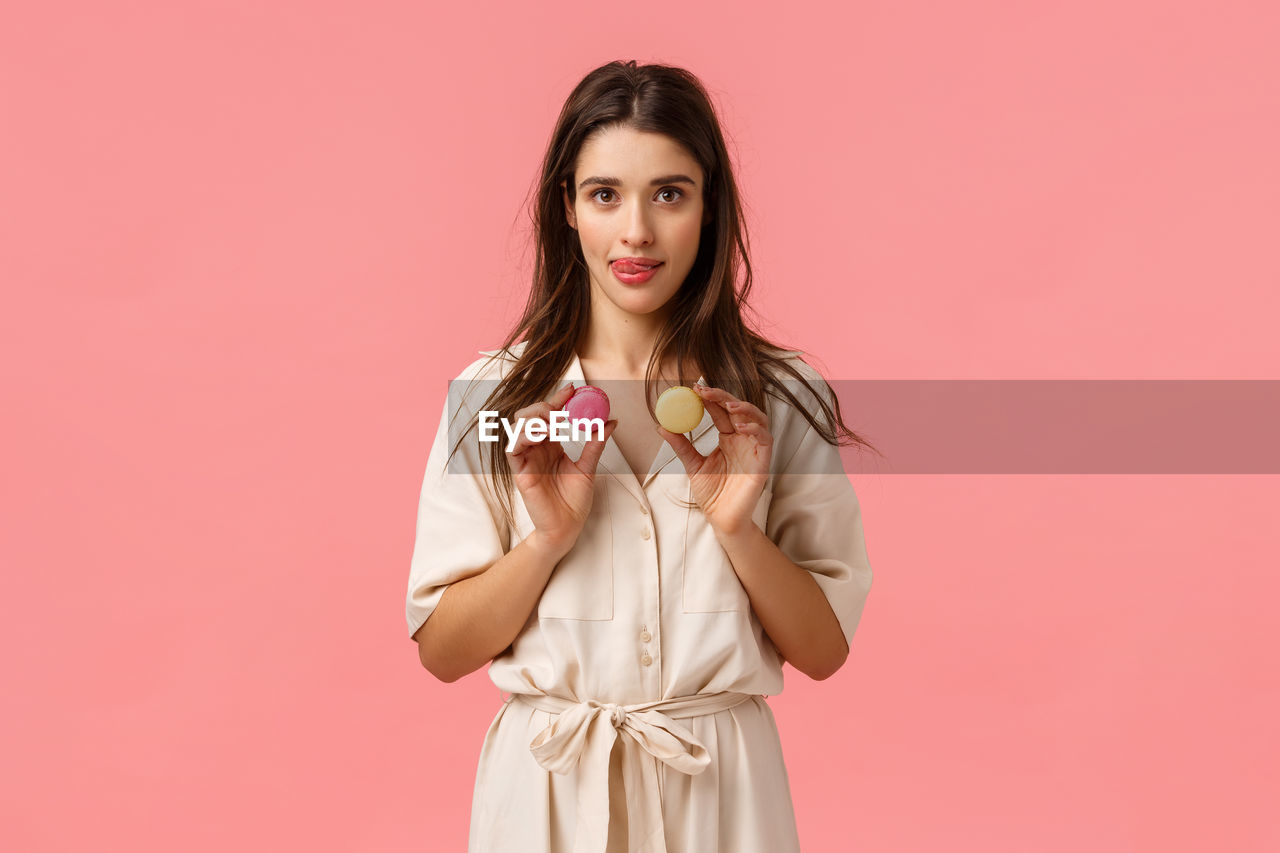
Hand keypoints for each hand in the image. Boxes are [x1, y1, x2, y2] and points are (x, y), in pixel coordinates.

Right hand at [507, 383, 616, 557]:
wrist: (567, 527)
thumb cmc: (574, 500)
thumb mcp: (589, 468)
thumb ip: (595, 444)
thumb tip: (611, 422)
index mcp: (550, 445)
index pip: (549, 415)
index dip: (558, 400)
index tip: (573, 389)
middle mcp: (535, 449)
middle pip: (529, 416)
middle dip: (544, 406)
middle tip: (562, 407)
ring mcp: (526, 459)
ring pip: (518, 427)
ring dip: (535, 418)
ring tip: (554, 421)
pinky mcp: (519, 472)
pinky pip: (513, 448)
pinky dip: (524, 436)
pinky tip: (542, 434)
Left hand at [656, 383, 770, 535]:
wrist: (722, 518)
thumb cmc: (712, 493)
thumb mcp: (692, 464)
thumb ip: (681, 445)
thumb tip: (661, 426)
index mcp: (728, 438)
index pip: (721, 411)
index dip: (710, 398)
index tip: (694, 388)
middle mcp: (743, 440)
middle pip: (738, 409)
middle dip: (723, 397)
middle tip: (705, 391)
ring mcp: (754, 449)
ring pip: (758, 419)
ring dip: (744, 408)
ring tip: (727, 404)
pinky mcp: (763, 461)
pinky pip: (765, 439)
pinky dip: (756, 429)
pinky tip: (740, 426)